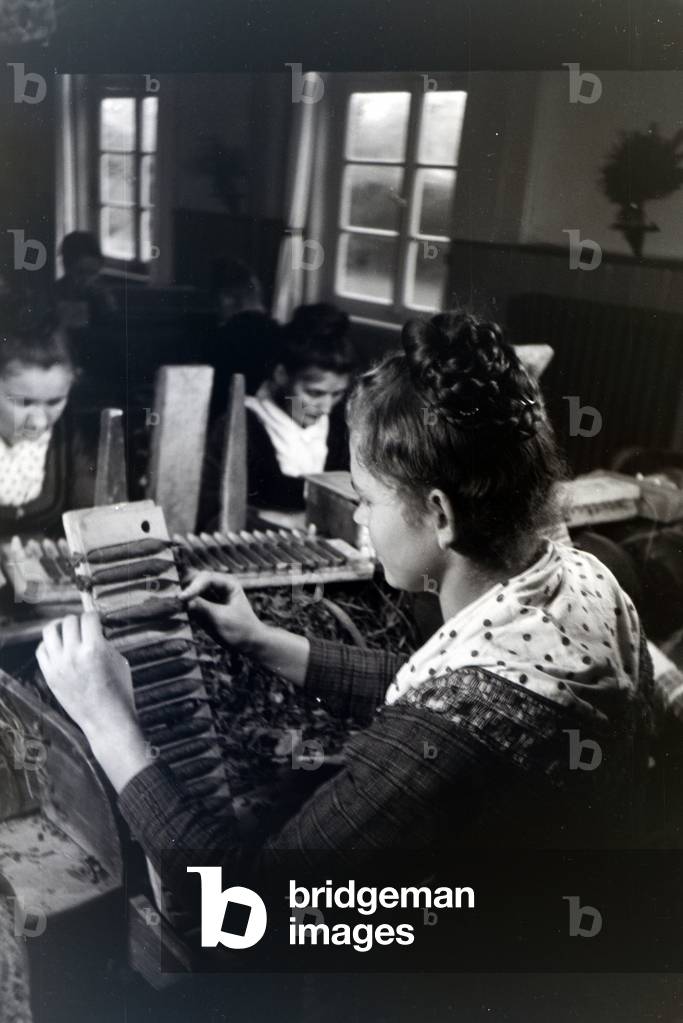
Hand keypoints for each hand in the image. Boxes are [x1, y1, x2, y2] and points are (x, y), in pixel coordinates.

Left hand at [37, 613, 136, 740]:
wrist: (107, 719)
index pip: (88, 617)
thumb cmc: (118, 691)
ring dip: (60, 627)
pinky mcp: (49, 675)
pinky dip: (49, 643)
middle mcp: (73, 655)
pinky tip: (59, 646)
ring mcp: (58, 665)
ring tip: (68, 631)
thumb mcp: (119, 659)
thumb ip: (104, 642)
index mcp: (94, 649)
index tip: (98, 620)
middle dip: (79, 621)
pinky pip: (41, 649)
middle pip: (69, 621)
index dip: (95, 616)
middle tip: (86, 628)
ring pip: (50, 630)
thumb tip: (95, 630)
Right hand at [180, 572, 265, 650]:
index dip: (192, 587)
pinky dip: (183, 606)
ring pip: (191, 591)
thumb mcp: (221, 618)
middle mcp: (218, 587)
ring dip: (182, 597)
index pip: (205, 578)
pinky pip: (190, 603)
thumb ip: (203, 607)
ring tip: (171, 605)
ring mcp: (210, 597)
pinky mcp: (204, 608)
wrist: (250, 645)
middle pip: (195, 580)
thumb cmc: (241, 629)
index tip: (181, 598)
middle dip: (185, 589)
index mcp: (228, 583)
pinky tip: (176, 611)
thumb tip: (183, 599)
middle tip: (173, 600)